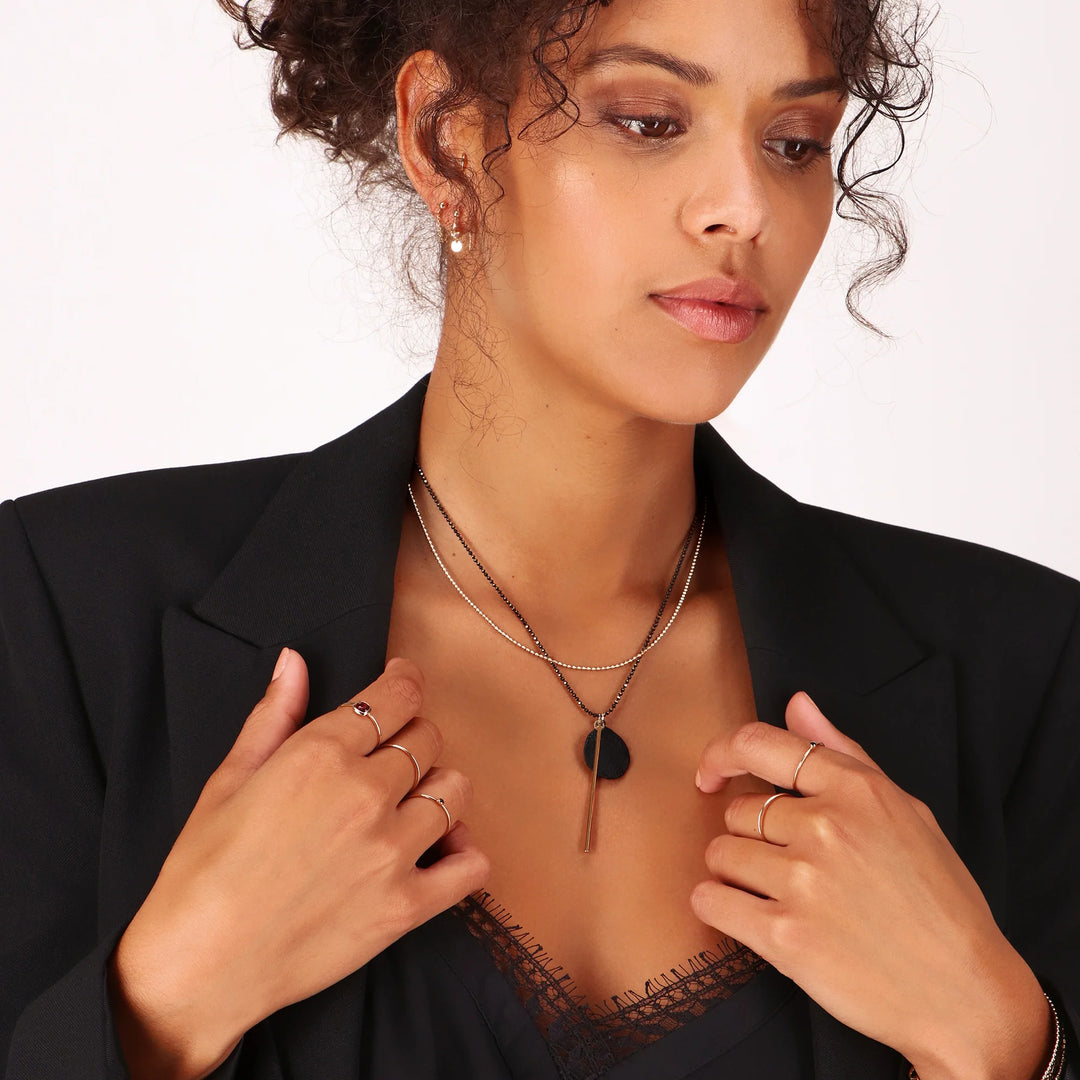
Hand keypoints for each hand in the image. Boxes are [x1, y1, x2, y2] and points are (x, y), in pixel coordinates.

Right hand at [109, 650, 489, 1079]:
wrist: (198, 968)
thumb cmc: (202, 873)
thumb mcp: (227, 781)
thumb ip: (273, 716)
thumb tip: (294, 662)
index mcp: (320, 756)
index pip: (394, 698)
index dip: (405, 683)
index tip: (404, 682)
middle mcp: (365, 795)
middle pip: (427, 738)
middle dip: (412, 737)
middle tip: (391, 755)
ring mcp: (391, 851)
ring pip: (455, 790)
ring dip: (438, 788)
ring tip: (412, 803)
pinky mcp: (406, 907)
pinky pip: (471, 866)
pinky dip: (464, 854)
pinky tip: (439, 851)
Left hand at [691, 692, 1050, 1079]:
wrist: (964, 994)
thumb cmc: (938, 901)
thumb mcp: (905, 811)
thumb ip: (843, 753)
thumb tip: (796, 704)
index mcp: (855, 789)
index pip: (757, 744)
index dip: (721, 755)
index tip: (711, 776)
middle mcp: (825, 827)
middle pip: (736, 810)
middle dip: (753, 837)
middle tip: (793, 869)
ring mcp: (802, 882)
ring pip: (720, 854)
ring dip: (737, 875)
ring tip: (783, 897)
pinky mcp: (783, 936)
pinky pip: (709, 900)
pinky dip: (720, 908)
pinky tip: (752, 918)